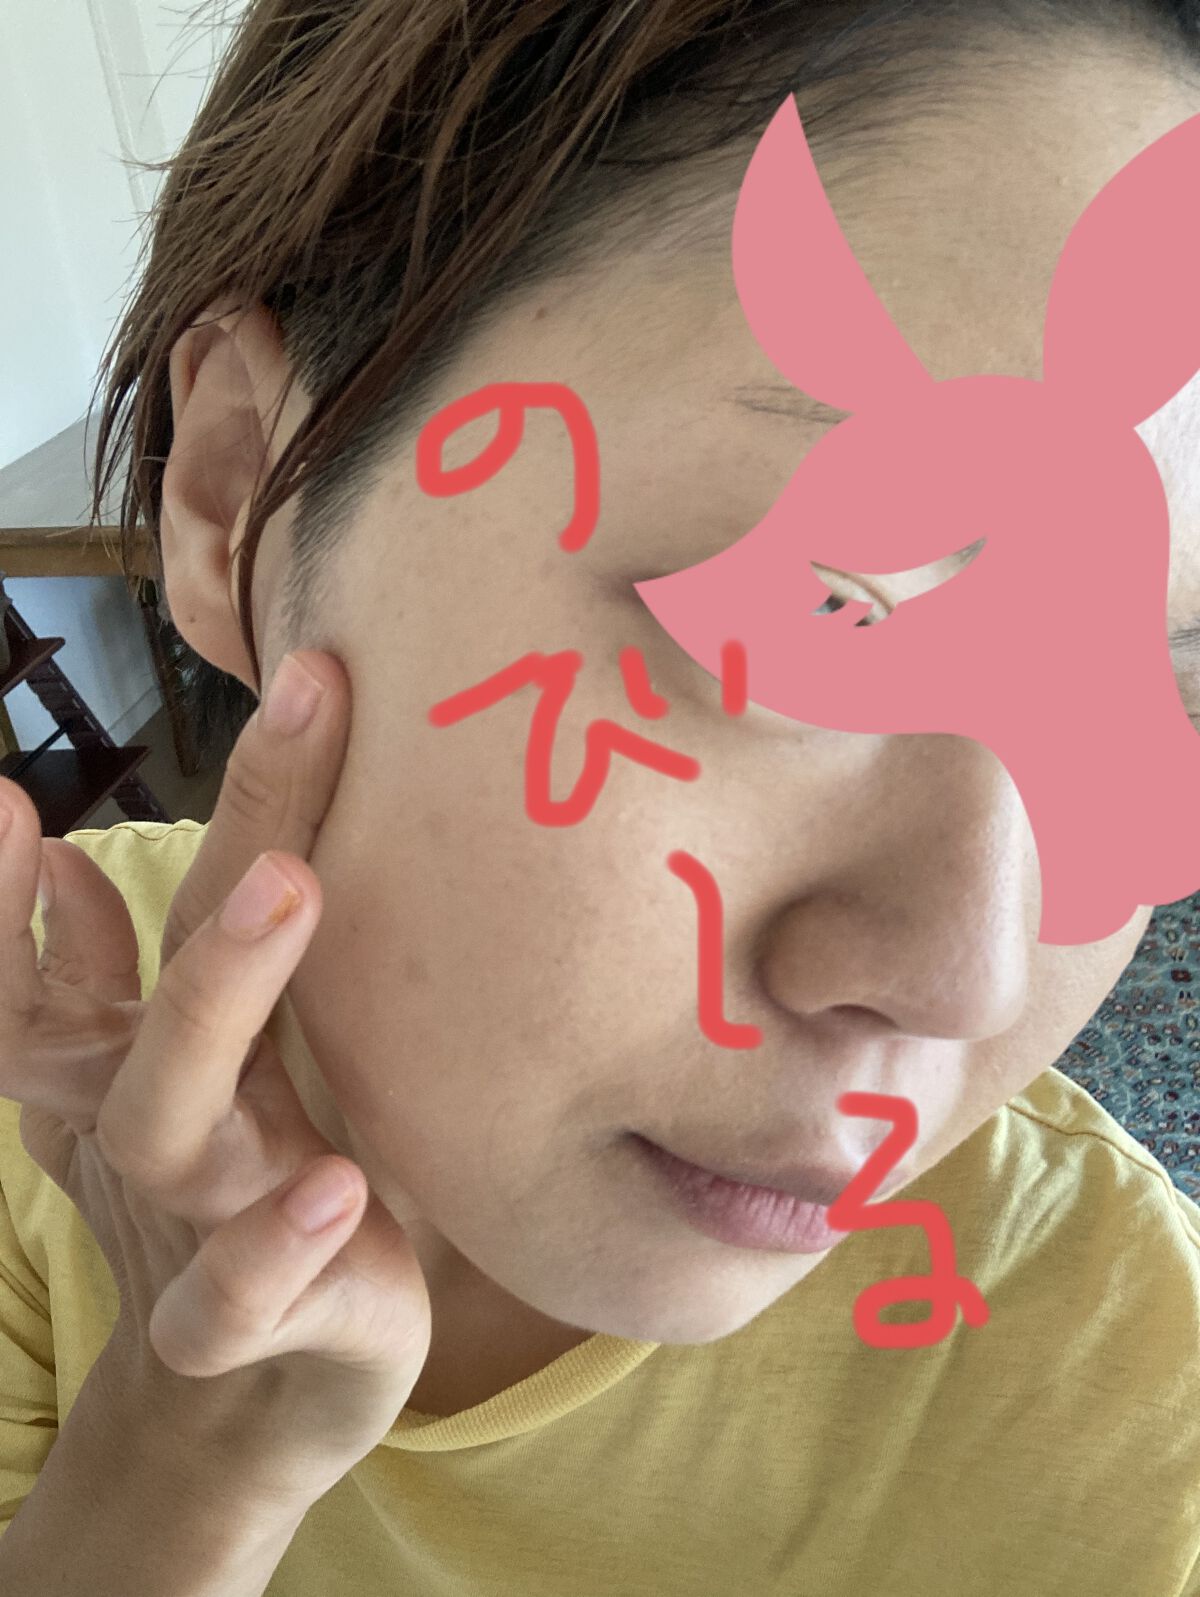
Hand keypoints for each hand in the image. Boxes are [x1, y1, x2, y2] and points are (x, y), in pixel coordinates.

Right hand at [0, 651, 430, 1510]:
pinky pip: (242, 1296)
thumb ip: (113, 983)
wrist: (252, 1398)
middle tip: (291, 710)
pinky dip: (274, 1245)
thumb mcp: (185, 1085)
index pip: (89, 945)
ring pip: (172, 1120)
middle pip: (150, 990)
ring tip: (289, 886)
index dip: (15, 880)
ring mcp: (203, 1221)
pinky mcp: (261, 1322)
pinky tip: (333, 1181)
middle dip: (189, 833)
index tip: (8, 783)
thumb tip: (66, 872)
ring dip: (220, 994)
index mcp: (153, 1058)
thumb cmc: (241, 1206)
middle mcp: (161, 1121)